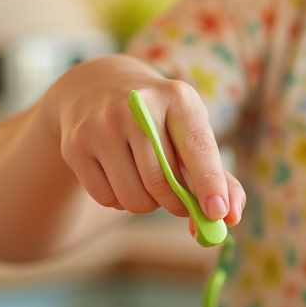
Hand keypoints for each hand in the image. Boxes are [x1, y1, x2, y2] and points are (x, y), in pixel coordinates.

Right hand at [48, 55, 244, 225]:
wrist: (97, 87)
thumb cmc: (160, 121)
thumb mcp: (190, 131)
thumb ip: (218, 176)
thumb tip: (229, 218)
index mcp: (176, 98)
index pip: (197, 146)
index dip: (209, 182)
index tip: (218, 213)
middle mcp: (136, 106)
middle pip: (162, 181)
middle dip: (177, 204)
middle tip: (183, 206)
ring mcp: (101, 125)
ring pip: (133, 196)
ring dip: (147, 205)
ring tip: (147, 183)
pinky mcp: (75, 146)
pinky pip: (106, 198)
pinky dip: (120, 201)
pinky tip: (121, 177)